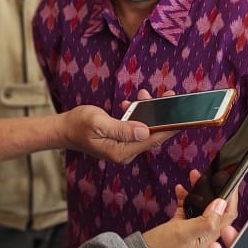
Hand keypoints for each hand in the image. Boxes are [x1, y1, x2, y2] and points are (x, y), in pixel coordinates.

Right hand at [62, 89, 176, 163]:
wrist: (64, 129)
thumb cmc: (78, 124)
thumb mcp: (98, 123)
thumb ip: (122, 128)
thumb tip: (144, 130)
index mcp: (122, 152)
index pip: (152, 140)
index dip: (169, 128)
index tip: (183, 118)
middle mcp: (125, 152)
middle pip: (152, 135)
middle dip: (161, 116)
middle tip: (170, 98)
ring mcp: (123, 147)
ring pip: (144, 128)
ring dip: (148, 111)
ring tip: (146, 94)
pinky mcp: (121, 140)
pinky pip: (135, 127)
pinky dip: (137, 113)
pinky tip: (132, 102)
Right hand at [144, 169, 238, 247]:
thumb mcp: (185, 233)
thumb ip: (205, 220)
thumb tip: (221, 203)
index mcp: (209, 238)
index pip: (227, 216)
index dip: (231, 198)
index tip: (231, 181)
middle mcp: (203, 234)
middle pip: (215, 208)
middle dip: (214, 190)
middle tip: (210, 175)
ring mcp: (192, 229)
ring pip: (201, 206)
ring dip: (199, 191)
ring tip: (194, 176)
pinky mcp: (180, 226)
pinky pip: (187, 208)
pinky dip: (185, 197)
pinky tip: (180, 188)